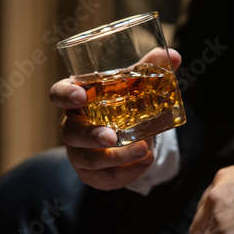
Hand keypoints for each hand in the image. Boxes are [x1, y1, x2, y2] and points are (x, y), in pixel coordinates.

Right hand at [49, 48, 181, 190]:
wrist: (127, 136)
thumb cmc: (121, 105)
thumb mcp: (133, 87)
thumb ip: (148, 70)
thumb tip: (174, 56)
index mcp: (78, 99)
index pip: (58, 94)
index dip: (65, 95)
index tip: (80, 94)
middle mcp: (73, 126)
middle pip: (72, 133)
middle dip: (91, 136)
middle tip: (112, 137)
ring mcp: (80, 152)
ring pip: (90, 159)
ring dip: (118, 158)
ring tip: (144, 150)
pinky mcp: (92, 174)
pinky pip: (106, 177)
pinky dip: (128, 171)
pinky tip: (146, 162)